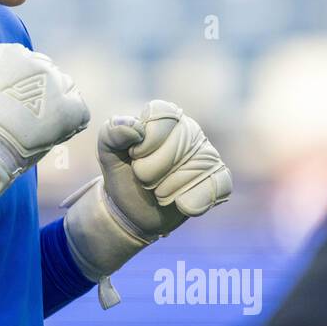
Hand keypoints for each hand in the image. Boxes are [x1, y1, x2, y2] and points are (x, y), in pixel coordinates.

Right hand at [0, 36, 88, 254]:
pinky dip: (71, 122)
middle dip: (39, 91)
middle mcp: (39, 63)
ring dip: (55, 103)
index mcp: (14, 52)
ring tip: (37, 124)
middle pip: (46, 74)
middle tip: (24, 114)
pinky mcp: (73, 108)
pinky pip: (79, 111)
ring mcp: (58, 84)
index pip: (28, 62)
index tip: (12, 99)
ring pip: (64, 88)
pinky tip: (53, 131)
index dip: (21, 82)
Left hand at [61, 100, 230, 307]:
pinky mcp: (217, 179)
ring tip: (158, 192)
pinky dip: (195, 200)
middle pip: (179, 143)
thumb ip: (112, 134)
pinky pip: (218, 184)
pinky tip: (180, 205)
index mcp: (163, 117)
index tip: (134, 156)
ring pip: (197, 167)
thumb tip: (135, 127)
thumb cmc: (123, 175)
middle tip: (143, 179)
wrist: (133, 211)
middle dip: (152, 170)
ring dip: (168, 189)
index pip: (163, 114)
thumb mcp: (107, 154)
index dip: (147, 141)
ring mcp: (206, 154)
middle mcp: (189, 130)